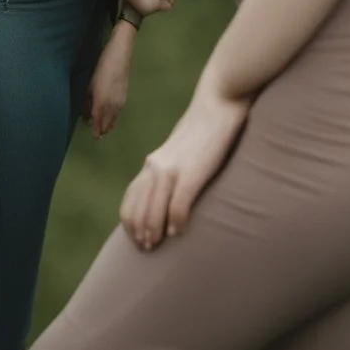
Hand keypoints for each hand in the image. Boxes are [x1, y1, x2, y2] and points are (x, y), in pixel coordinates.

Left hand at [86, 24, 133, 139]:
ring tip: (103, 128)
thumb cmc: (101, 68)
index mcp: (101, 101)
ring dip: (109, 124)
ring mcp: (120, 101)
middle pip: (108, 123)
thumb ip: (88, 101)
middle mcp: (112, 105)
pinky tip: (111, 116)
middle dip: (102, 129)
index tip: (94, 137)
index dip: (96, 130)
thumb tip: (87, 113)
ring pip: (115, 118)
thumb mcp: (90, 85)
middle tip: (97, 133)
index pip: (98, 121)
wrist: (119, 56)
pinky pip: (119, 112)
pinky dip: (114, 117)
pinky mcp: (124, 97)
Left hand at [119, 89, 250, 250]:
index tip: (139, 240)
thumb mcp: (181, 151)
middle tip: (148, 250)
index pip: (129, 200)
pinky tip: (180, 231)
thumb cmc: (205, 127)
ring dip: (153, 233)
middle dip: (139, 234)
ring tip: (158, 245)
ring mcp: (172, 169)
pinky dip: (176, 223)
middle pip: (136, 210)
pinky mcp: (192, 172)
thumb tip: (170, 193)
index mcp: (153, 163)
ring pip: (152, 213)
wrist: (219, 99)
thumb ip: (171, 169)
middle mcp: (155, 166)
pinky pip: (177, 206)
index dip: (130, 224)